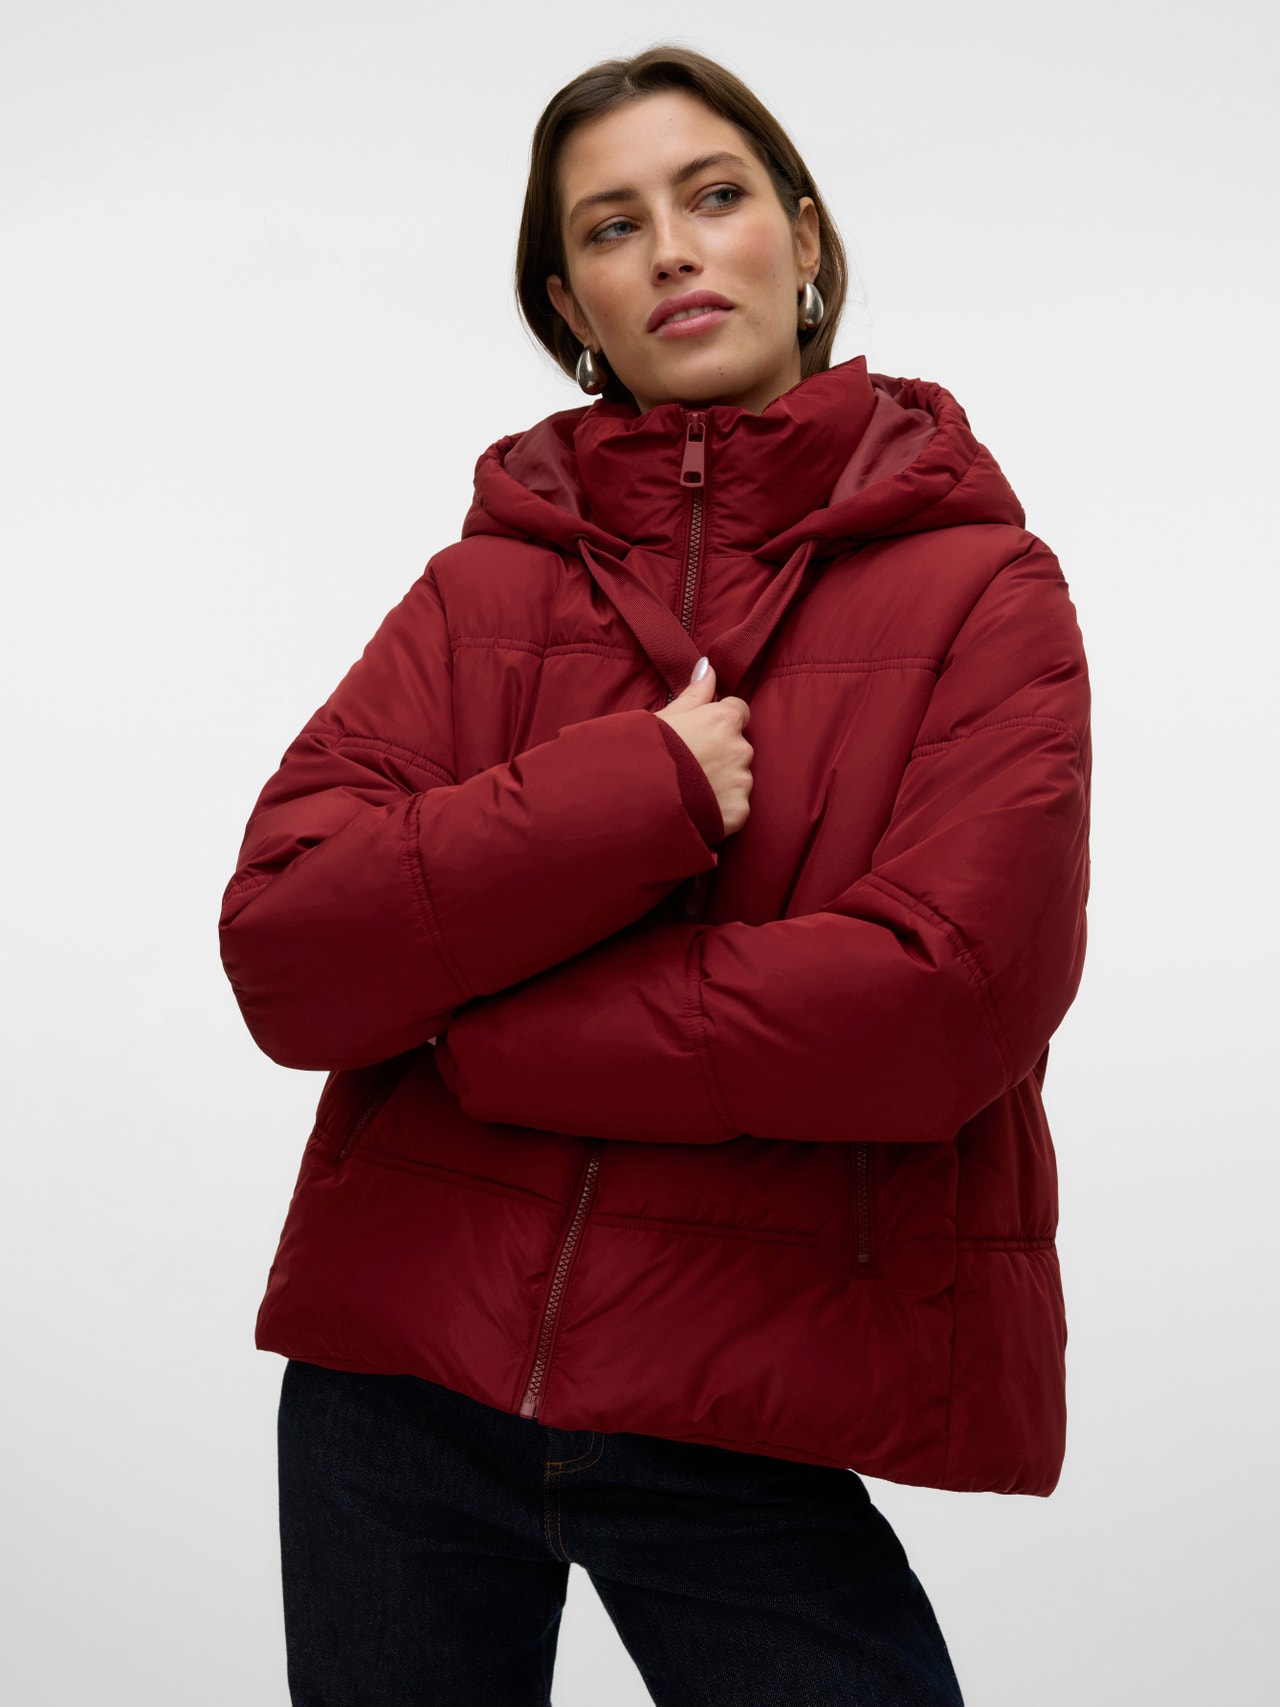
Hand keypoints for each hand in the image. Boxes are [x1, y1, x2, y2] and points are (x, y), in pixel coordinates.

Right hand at [654, 659, 753, 835]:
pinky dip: (722, 809)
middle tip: (691, 765)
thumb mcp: (666, 716)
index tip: (702, 733)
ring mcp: (741, 782)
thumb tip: (709, 666)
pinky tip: (699, 809)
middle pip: (739, 745)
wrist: (636, 798)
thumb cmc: (647, 752)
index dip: (719, 721)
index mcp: (724, 719)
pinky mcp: (739, 812)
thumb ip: (695, 692)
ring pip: (739, 778)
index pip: (738, 711)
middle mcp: (740, 748)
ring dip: (723, 782)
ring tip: (692, 789)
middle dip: (721, 753)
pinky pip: (736, 807)